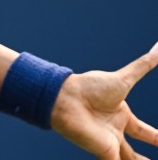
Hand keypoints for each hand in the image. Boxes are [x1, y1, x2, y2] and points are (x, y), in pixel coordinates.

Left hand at [51, 43, 157, 158]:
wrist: (66, 98)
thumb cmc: (90, 87)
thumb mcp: (124, 78)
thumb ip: (144, 65)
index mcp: (121, 115)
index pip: (145, 133)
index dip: (157, 139)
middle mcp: (115, 131)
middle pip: (135, 153)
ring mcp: (109, 143)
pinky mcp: (104, 153)